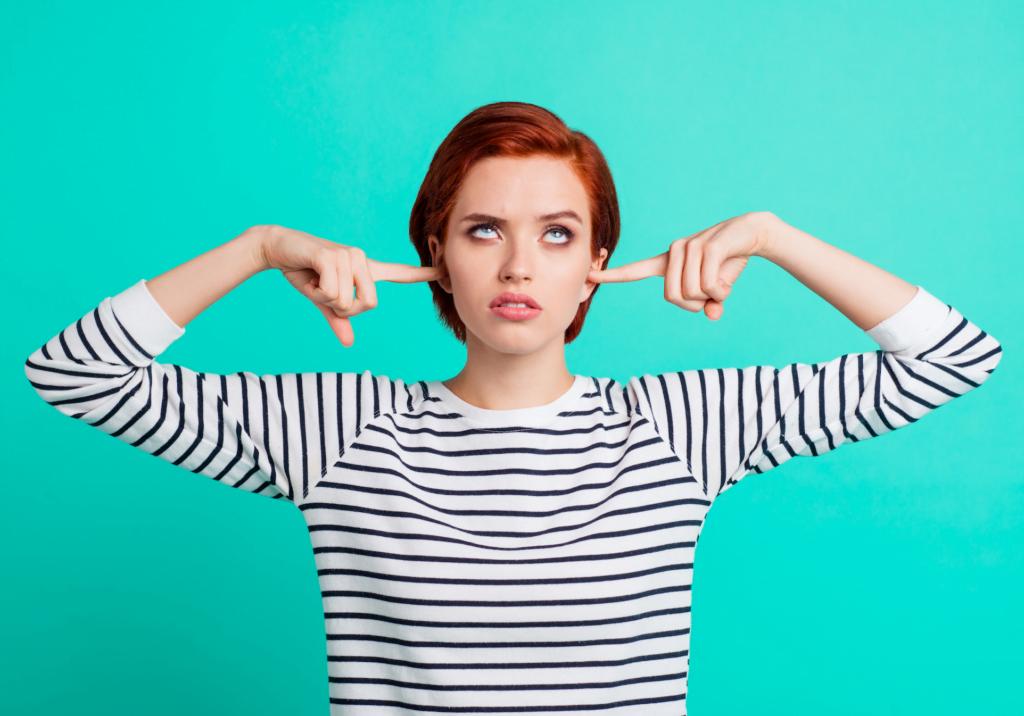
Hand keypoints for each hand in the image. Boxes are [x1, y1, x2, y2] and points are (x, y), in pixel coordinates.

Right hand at [259, 225, 443, 345]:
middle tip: (324, 294)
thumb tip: (349, 342)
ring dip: (325, 300)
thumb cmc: (303, 272)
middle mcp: (362, 259)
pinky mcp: (332, 256)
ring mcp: (349, 256)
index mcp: (365, 269)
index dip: (422, 274)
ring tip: (314, 281)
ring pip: (347, 301)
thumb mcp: (322, 300)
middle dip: (344, 309)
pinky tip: (309, 278)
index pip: (399, 273)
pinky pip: (333, 293)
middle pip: (369, 305)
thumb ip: (338, 318)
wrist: (277, 248)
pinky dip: (317, 294)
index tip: (444, 271)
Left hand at [586, 211, 775, 320]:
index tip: (590, 276)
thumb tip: (712, 315)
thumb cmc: (728, 262)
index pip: (636, 271)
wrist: (752, 233)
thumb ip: (709, 303)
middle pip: (672, 298)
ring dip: (712, 296)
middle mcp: (673, 252)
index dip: (614, 276)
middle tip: (711, 294)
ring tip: (722, 281)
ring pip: (691, 292)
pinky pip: (707, 285)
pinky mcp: (707, 247)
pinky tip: (728, 278)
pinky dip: (721, 291)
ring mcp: (688, 248)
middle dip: (694, 304)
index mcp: (668, 262)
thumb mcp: (717, 288)